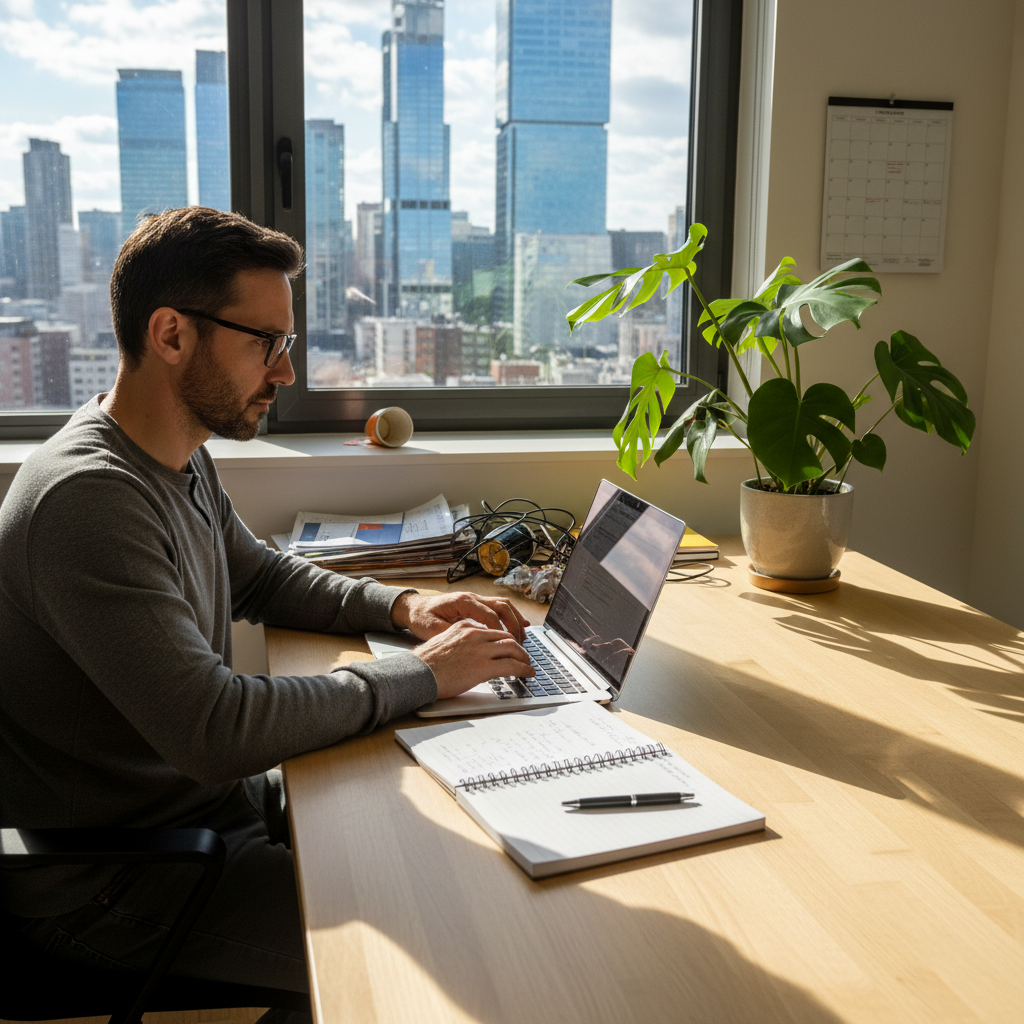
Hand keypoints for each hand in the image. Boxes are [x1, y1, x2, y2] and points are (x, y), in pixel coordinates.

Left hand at [391, 591, 529, 641]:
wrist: (413, 608)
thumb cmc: (421, 618)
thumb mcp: (432, 629)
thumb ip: (451, 634)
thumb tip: (470, 643)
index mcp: (463, 602)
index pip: (489, 615)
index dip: (501, 631)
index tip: (509, 645)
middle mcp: (472, 597)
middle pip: (501, 606)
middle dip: (514, 624)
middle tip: (521, 643)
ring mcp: (475, 599)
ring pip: (503, 604)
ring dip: (515, 619)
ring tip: (524, 636)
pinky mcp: (475, 604)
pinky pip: (498, 607)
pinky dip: (510, 616)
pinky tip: (519, 626)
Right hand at [412, 620, 534, 698]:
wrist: (416, 674)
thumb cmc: (424, 665)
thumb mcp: (442, 644)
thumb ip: (458, 644)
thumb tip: (466, 655)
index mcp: (463, 627)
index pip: (491, 629)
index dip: (504, 639)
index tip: (509, 646)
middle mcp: (474, 634)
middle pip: (505, 636)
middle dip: (517, 646)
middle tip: (523, 656)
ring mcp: (480, 649)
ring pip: (512, 647)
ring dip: (523, 657)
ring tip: (528, 665)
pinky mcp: (484, 666)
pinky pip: (511, 665)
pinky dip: (523, 668)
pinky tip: (528, 673)